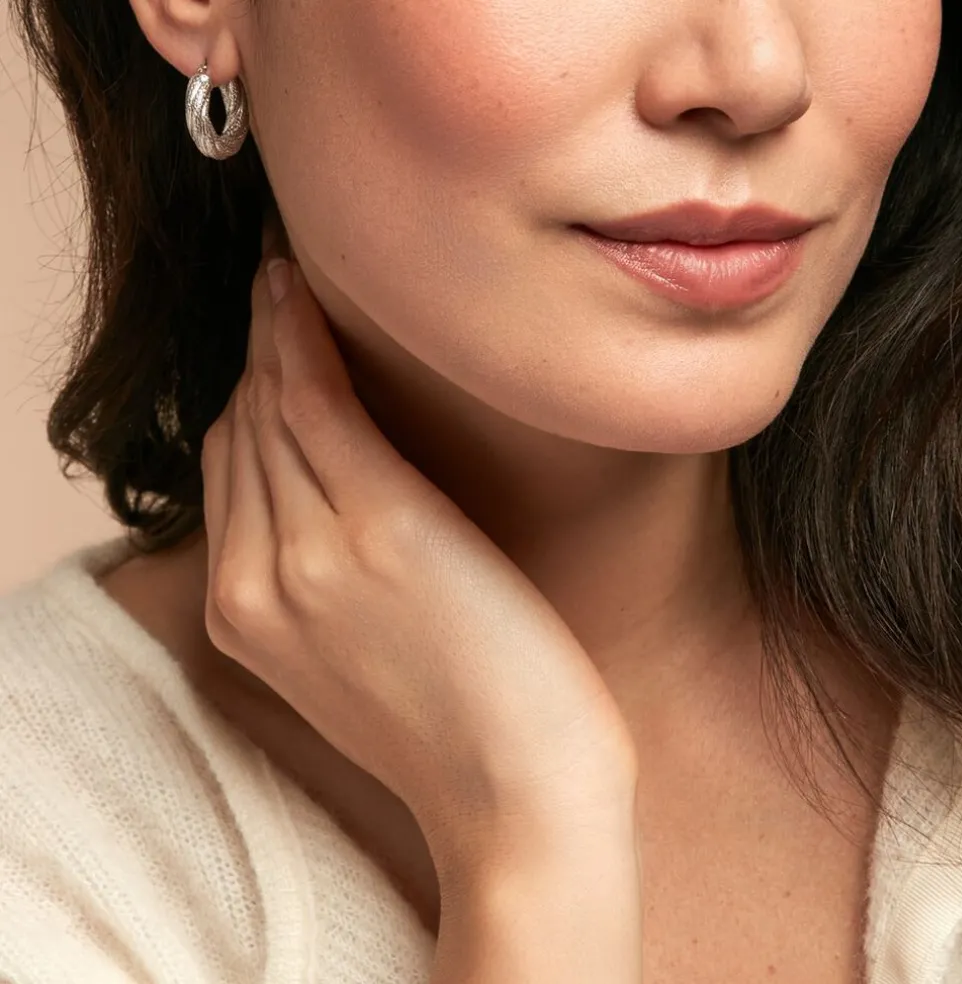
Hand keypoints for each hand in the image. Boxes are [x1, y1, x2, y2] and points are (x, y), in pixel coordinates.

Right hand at [200, 216, 638, 862]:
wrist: (519, 802)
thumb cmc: (464, 730)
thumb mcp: (361, 658)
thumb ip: (322, 582)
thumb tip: (329, 498)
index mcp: (246, 619)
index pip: (231, 474)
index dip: (247, 400)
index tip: (269, 343)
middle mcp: (257, 580)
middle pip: (240, 432)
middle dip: (254, 353)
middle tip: (277, 286)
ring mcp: (306, 553)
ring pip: (270, 407)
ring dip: (273, 328)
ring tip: (289, 272)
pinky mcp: (376, 528)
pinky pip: (318, 404)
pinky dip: (305, 340)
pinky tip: (306, 293)